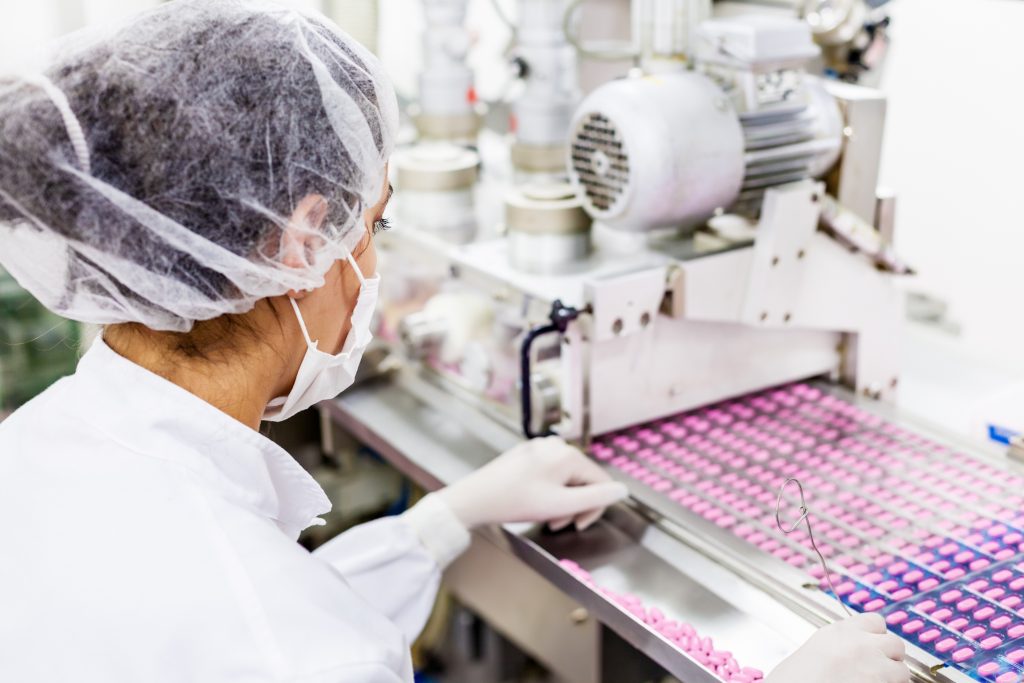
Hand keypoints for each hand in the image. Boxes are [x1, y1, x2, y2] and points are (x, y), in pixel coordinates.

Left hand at [437, 436, 628, 530]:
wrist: (474, 499)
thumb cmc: (515, 502)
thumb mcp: (560, 505)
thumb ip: (596, 498)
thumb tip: (623, 491)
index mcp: (568, 454)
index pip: (601, 482)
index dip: (594, 508)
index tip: (578, 525)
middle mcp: (556, 444)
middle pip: (583, 479)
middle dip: (575, 505)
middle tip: (557, 524)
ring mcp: (540, 447)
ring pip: (566, 478)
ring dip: (562, 501)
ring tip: (545, 516)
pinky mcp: (527, 454)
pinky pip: (550, 473)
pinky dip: (549, 491)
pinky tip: (534, 503)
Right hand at [766, 613, 909, 682]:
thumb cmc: (793, 680)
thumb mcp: (812, 652)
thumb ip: (838, 646)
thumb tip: (852, 654)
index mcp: (839, 632)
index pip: (875, 622)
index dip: (876, 636)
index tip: (872, 646)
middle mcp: (861, 646)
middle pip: (895, 643)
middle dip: (890, 657)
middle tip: (878, 670)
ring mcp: (876, 669)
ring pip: (902, 671)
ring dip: (893, 679)